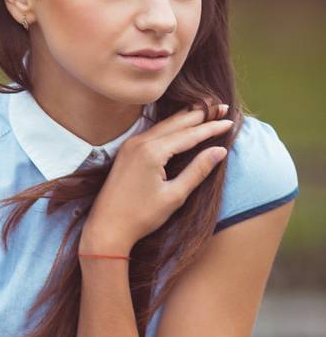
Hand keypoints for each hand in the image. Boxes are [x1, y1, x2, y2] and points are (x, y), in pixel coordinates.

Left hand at [81, 100, 233, 254]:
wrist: (106, 229)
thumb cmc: (140, 217)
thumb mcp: (174, 196)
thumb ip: (198, 171)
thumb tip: (220, 150)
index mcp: (152, 152)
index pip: (189, 134)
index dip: (211, 127)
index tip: (230, 122)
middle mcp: (140, 142)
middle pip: (177, 122)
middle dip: (201, 115)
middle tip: (223, 107)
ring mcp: (131, 145)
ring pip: (164, 124)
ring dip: (186, 117)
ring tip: (206, 111)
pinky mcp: (126, 151)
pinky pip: (153, 132)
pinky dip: (171, 126)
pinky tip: (181, 124)